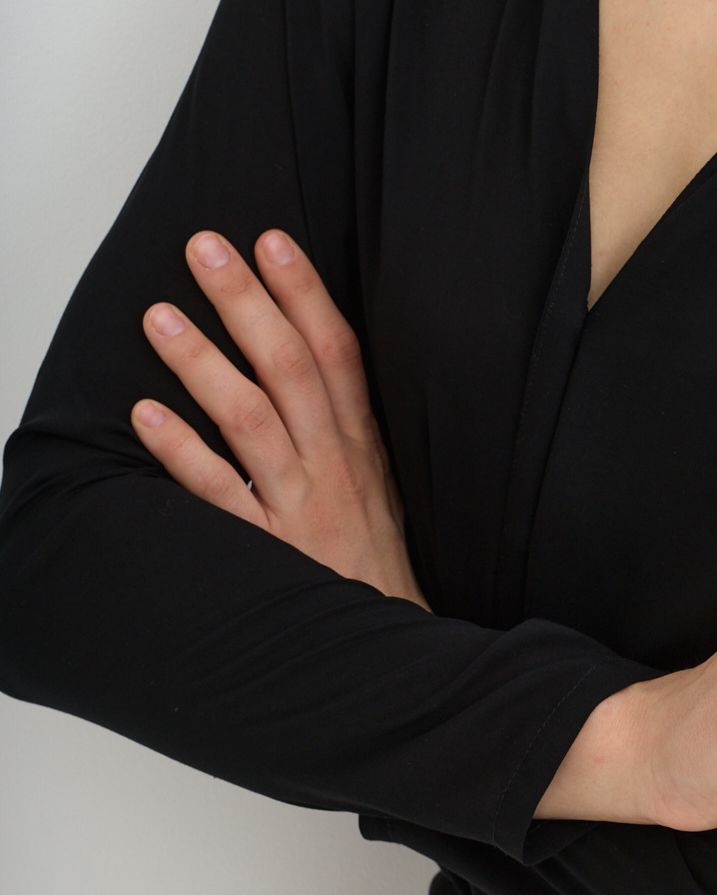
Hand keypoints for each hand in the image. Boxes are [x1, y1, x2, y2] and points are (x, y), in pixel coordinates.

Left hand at [132, 229, 428, 609]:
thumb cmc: (372, 565)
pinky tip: (147, 416)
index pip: (337, 350)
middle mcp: (333, 466)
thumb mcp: (378, 484)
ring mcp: (299, 508)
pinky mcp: (265, 554)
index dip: (304, 292)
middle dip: (246, 301)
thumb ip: (344, 425)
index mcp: (361, 445)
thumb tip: (310, 356)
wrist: (391, 654)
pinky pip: (219, 496)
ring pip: (250, 419)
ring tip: (160, 315)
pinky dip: (183, 452)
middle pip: (290, 367)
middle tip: (205, 249)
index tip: (271, 240)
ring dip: (202, 362)